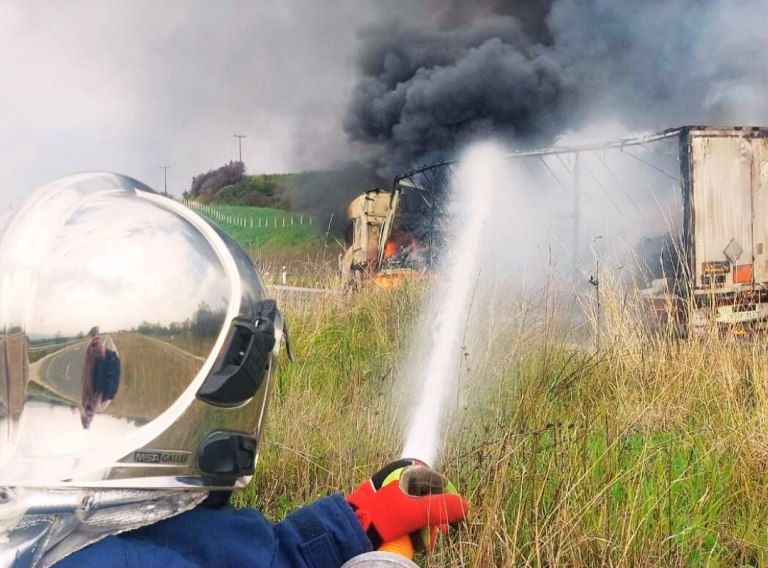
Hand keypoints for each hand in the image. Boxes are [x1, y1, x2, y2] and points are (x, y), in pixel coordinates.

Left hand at [347, 458, 467, 551]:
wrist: (350, 527)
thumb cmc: (381, 516)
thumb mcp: (414, 512)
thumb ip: (441, 507)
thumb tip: (465, 505)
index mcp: (406, 469)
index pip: (438, 482)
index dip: (447, 502)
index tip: (448, 522)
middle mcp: (400, 476)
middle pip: (428, 496)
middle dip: (434, 517)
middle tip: (436, 534)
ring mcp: (392, 489)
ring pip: (418, 507)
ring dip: (424, 524)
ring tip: (422, 541)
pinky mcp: (386, 503)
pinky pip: (406, 513)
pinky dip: (412, 525)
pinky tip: (410, 538)